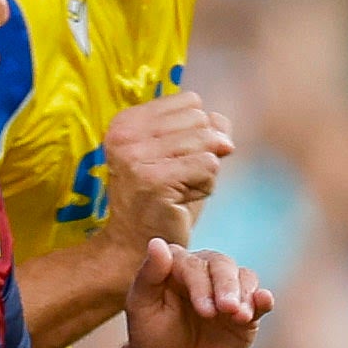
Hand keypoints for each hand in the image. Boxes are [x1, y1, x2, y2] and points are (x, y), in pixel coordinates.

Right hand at [99, 87, 233, 251]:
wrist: (134, 246)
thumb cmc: (161, 200)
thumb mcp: (179, 155)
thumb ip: (204, 130)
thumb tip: (222, 125)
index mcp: (125, 121)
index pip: (190, 101)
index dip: (195, 132)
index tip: (171, 160)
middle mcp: (125, 135)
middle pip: (200, 119)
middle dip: (202, 151)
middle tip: (177, 179)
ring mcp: (137, 158)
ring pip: (207, 142)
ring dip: (205, 171)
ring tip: (180, 190)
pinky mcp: (155, 181)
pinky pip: (209, 166)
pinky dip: (206, 187)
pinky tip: (183, 201)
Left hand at [120, 241, 272, 347]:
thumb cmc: (150, 335)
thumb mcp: (141, 307)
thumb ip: (149, 275)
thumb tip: (157, 242)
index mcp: (178, 264)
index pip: (194, 265)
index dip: (201, 285)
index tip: (204, 311)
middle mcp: (205, 271)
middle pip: (223, 266)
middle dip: (226, 287)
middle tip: (227, 310)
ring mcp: (227, 290)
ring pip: (244, 278)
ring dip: (245, 295)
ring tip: (240, 316)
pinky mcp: (246, 311)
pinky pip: (259, 299)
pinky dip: (264, 299)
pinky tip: (264, 302)